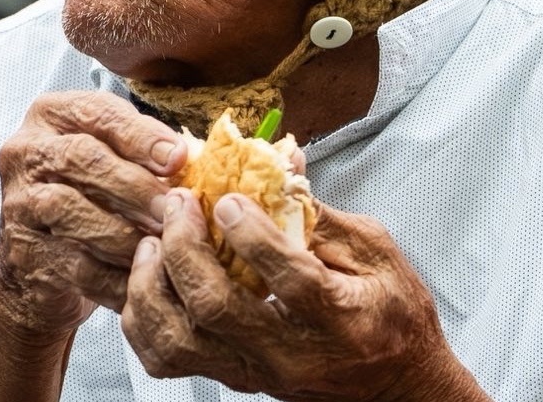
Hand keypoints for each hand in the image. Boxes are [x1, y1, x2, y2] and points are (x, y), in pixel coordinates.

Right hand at [0, 91, 185, 342]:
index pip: (97, 112)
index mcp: (52, 115)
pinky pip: (70, 261)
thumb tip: (196, 159)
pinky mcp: (21, 249)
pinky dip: (112, 273)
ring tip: (160, 243)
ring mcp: (17, 200)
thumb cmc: (90, 199)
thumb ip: (146, 152)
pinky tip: (142, 277)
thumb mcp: (115, 161)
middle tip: (172, 205)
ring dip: (122, 229)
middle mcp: (25, 151)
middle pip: (80, 157)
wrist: (40, 264)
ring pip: (68, 209)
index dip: (140, 134)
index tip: (180, 157)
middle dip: (133, 182)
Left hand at [121, 189, 487, 400]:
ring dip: (152, 285)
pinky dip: (144, 318)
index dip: (250, 233)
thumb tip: (278, 163)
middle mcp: (290, 352)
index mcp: (339, 316)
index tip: (228, 197)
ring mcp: (256, 371)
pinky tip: (149, 278)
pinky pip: (168, 359)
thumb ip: (320, 214)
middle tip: (177, 204)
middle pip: (215, 308)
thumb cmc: (392, 313)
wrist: (398, 388)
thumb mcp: (375, 253)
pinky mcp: (234, 378)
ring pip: (178, 342)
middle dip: (184, 247)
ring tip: (153, 241)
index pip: (286, 277)